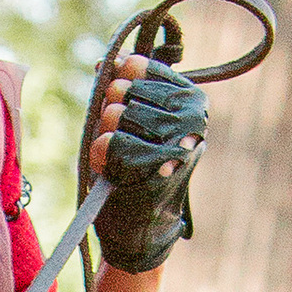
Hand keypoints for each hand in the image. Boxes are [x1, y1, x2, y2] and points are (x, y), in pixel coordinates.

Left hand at [91, 60, 207, 273]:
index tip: (122, 107)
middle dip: (108, 114)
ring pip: (114, 114)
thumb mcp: (136, 123)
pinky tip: (111, 170)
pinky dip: (99, 156)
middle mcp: (192, 117)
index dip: (116, 85)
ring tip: (118, 157)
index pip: (135, 66)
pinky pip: (107, 143)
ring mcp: (178, 141)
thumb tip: (106, 61)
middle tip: (121, 141)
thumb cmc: (136, 172)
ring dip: (103, 135)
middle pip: (121, 90)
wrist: (141, 231)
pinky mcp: (158, 167)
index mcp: (192, 98)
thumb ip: (126, 89)